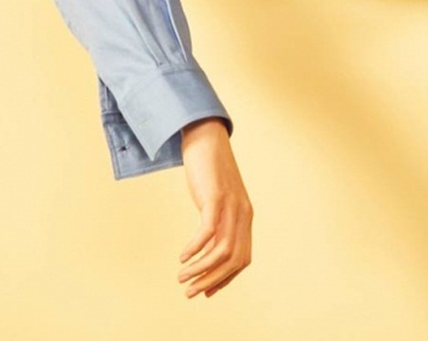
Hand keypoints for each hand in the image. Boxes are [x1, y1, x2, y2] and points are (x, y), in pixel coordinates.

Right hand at [178, 118, 252, 298]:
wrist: (206, 136)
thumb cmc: (208, 169)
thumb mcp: (218, 198)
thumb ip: (219, 218)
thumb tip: (210, 242)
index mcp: (245, 216)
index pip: (242, 259)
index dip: (225, 279)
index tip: (206, 291)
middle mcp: (243, 213)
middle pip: (233, 260)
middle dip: (211, 281)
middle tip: (190, 292)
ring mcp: (231, 205)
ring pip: (222, 250)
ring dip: (201, 269)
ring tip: (182, 278)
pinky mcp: (216, 196)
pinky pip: (208, 232)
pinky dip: (195, 249)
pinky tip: (183, 256)